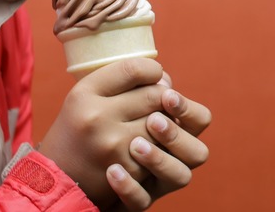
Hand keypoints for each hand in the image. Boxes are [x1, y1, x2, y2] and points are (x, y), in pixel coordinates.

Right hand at [37, 58, 168, 207]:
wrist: (58, 179)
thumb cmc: (78, 131)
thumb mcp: (84, 98)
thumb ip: (119, 81)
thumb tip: (163, 77)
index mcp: (84, 94)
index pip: (133, 69)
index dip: (152, 69)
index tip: (155, 73)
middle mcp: (96, 117)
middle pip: (154, 94)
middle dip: (164, 95)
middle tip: (161, 99)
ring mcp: (112, 144)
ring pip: (162, 122)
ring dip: (165, 121)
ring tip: (156, 120)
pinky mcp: (126, 168)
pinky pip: (160, 148)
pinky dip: (160, 145)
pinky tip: (150, 143)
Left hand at [106, 77, 211, 209]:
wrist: (73, 167)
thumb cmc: (100, 127)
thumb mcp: (117, 102)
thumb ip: (140, 89)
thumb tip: (159, 76)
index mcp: (176, 129)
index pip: (201, 119)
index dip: (188, 109)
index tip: (167, 96)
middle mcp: (174, 157)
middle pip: (198, 152)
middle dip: (176, 135)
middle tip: (152, 121)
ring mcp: (158, 182)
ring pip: (180, 178)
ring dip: (160, 159)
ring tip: (134, 145)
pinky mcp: (137, 201)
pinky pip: (142, 201)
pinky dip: (130, 187)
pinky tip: (112, 171)